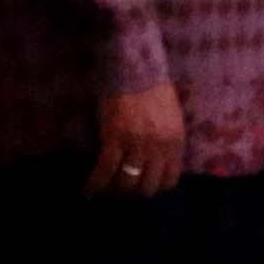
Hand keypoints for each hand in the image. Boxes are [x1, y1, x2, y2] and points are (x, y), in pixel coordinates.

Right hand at [87, 83, 184, 197]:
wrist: (136, 70)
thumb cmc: (155, 91)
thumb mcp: (172, 118)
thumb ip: (168, 141)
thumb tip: (159, 162)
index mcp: (175, 141)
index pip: (170, 179)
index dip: (155, 188)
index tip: (142, 188)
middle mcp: (159, 146)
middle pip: (147, 186)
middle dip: (133, 193)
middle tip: (120, 190)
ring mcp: (137, 143)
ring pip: (126, 183)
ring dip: (113, 191)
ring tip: (104, 190)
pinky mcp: (115, 138)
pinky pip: (105, 171)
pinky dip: (95, 184)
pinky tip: (88, 189)